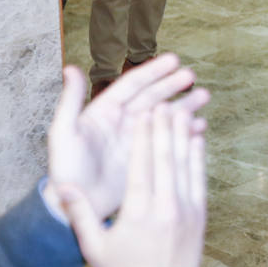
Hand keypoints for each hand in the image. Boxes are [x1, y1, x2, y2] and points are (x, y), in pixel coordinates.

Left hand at [45, 53, 207, 222]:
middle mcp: (124, 121)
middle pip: (153, 97)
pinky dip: (185, 132)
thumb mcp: (63, 134)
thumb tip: (70, 68)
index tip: (174, 60)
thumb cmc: (66, 170)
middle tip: (192, 76)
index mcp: (105, 110)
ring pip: (165, 116)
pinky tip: (199, 127)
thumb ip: (70, 100)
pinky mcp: (147, 157)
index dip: (153, 72)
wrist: (77, 206)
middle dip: (173, 85)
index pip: (132, 85)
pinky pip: (170, 139)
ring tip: (204, 97)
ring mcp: (137, 139)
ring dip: (184, 105)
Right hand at [60, 105, 205, 266]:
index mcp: (137, 213)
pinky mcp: (200, 215)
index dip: (144, 137)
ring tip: (181, 111)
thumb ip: (80, 214)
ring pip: (185, 165)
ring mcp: (186, 210)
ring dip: (183, 136)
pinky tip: (196, 138)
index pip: (141, 166)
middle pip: (165, 160)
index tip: (144, 114)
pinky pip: (199, 179)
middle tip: (163, 103)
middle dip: (164, 129)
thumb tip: (62, 188)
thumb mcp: (95, 246)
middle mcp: (164, 208)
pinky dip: (198, 157)